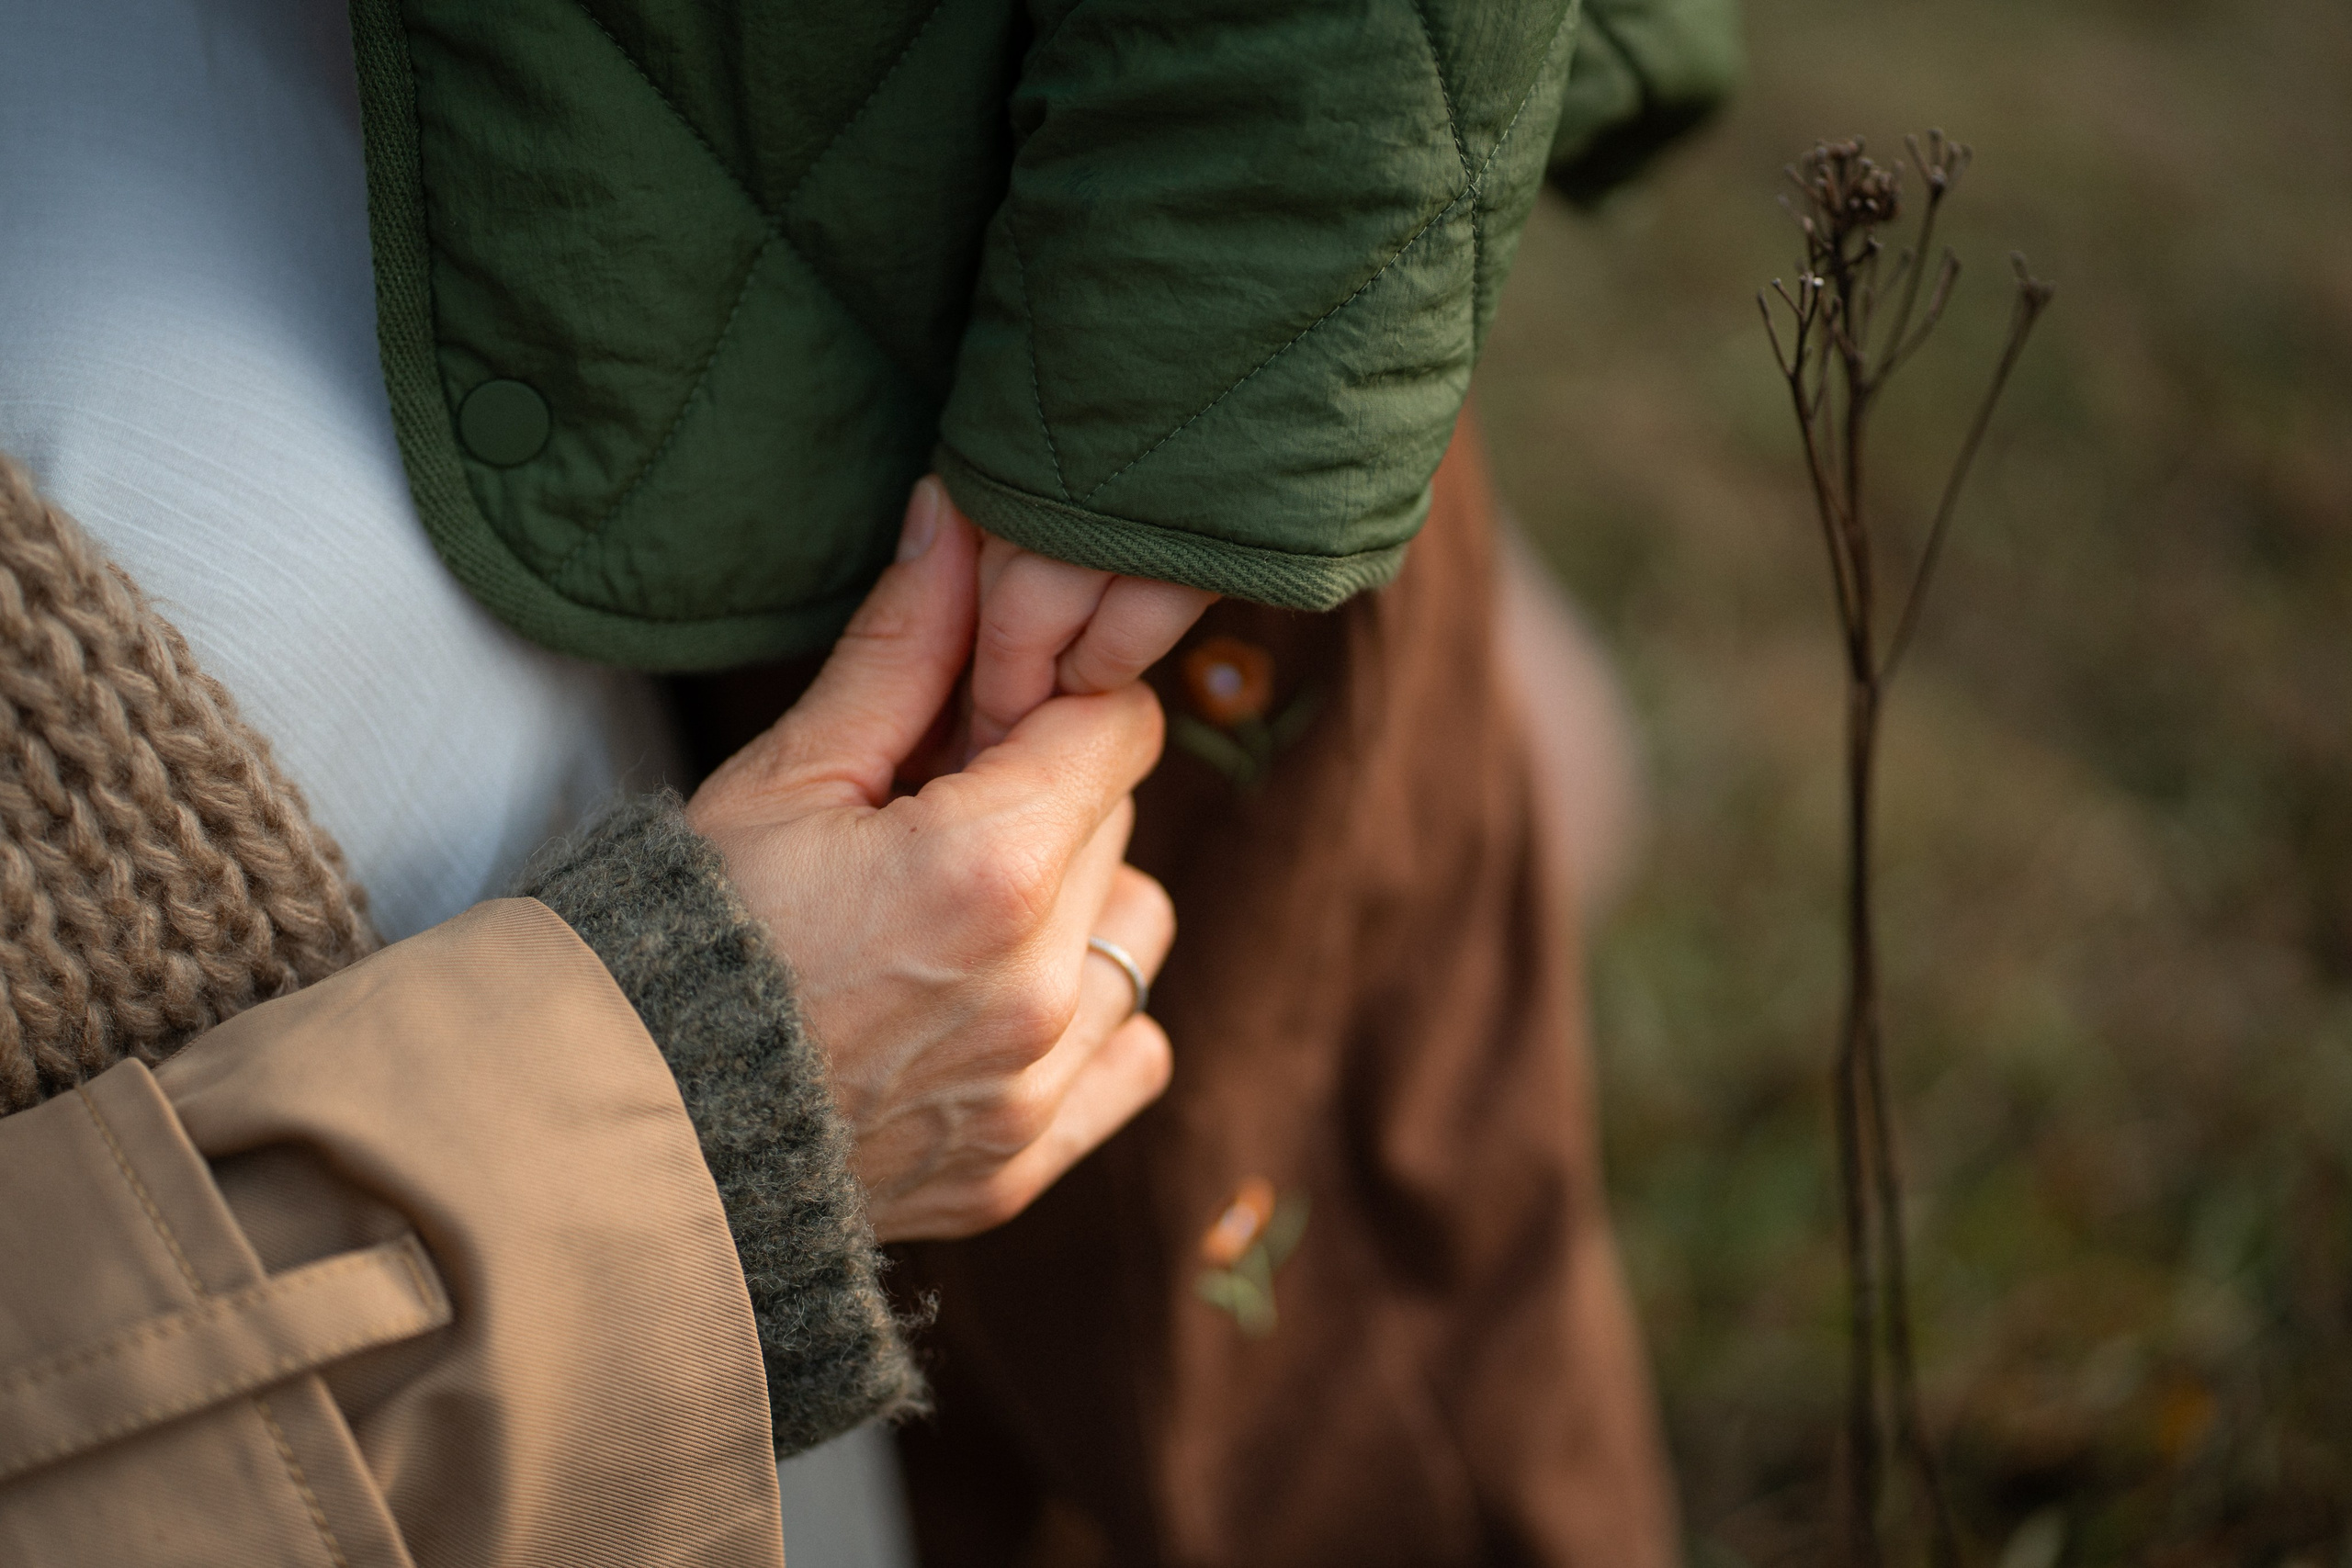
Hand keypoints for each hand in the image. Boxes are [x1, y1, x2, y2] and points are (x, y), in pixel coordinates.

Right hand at [687, 479, 1175, 1240]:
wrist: (612, 1134)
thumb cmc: (681, 932)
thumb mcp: (785, 775)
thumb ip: (903, 647)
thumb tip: (959, 514)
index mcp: (990, 870)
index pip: (1120, 728)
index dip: (1051, 701)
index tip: (980, 715)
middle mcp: (1040, 988)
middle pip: (1120, 822)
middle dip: (1047, 793)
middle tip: (933, 809)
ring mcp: (1038, 1088)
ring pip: (1138, 930)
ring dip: (1080, 899)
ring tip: (962, 907)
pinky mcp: (1025, 1164)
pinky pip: (1134, 1050)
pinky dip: (1091, 1017)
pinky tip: (995, 998)